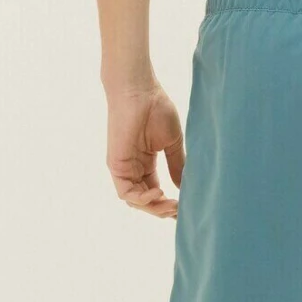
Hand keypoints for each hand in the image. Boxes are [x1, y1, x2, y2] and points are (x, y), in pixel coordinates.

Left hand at [107, 84, 184, 218]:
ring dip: (154, 208)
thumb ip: (177, 166)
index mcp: (145, 164)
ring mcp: (123, 168)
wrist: (140, 90)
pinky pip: (125, 192)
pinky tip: (159, 193)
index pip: (154, 193)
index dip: (168, 204)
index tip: (185, 208)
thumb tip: (184, 188)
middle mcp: (132, 169)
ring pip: (135, 201)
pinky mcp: (116, 165)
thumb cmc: (156, 109)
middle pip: (145, 201)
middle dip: (162, 210)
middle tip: (180, 210)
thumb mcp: (172, 143)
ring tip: (172, 206)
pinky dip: (142, 199)